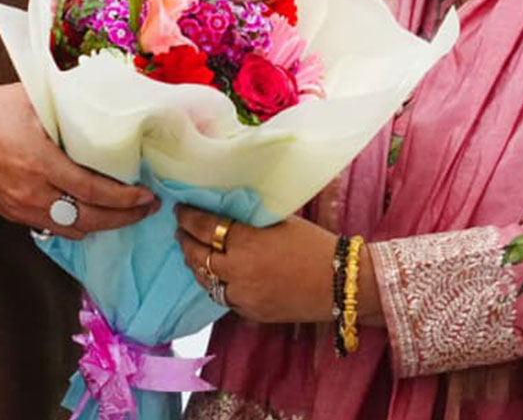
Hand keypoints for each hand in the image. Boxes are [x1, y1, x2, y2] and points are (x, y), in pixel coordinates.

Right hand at [0, 83, 157, 235]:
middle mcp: (33, 193)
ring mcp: (22, 208)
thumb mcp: (31, 99)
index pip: (94, 192)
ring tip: (125, 213)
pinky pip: (54, 229)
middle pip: (90, 218)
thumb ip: (67, 104)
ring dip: (104, 225)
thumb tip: (102, 98)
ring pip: (74, 230)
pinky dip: (79, 225)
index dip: (125, 198)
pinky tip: (93, 214)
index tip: (147, 195)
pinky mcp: (14, 214)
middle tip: (147, 208)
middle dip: (125, 217)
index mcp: (41, 163)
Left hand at [175, 205, 358, 325]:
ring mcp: (243, 296)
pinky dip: (215, 284)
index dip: (188, 216)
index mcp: (247, 242)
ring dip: (195, 264)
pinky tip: (215, 274)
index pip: (204, 226)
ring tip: (193, 251)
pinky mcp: (251, 313)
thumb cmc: (314, 245)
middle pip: (196, 255)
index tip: (181, 209)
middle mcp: (239, 271)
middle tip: (181, 229)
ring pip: (205, 280)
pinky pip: (223, 297)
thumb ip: (249, 219)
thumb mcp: (280, 221)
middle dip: (185, 239)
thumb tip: (225, 209)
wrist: (341, 284)